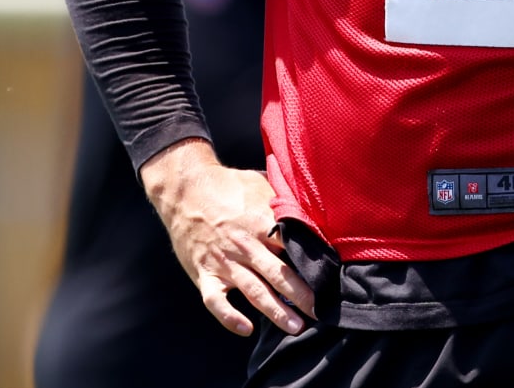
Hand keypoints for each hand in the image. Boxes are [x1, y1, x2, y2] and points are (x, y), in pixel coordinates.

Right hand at [140, 138, 316, 336]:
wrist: (184, 188)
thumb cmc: (227, 185)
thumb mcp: (259, 185)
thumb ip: (282, 203)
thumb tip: (311, 212)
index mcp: (260, 221)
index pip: (292, 247)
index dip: (311, 263)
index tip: (329, 277)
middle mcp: (244, 245)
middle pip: (278, 274)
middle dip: (302, 295)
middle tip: (321, 311)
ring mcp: (223, 262)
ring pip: (254, 291)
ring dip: (276, 311)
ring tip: (296, 327)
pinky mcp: (204, 274)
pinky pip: (216, 301)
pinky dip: (229, 317)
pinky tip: (246, 329)